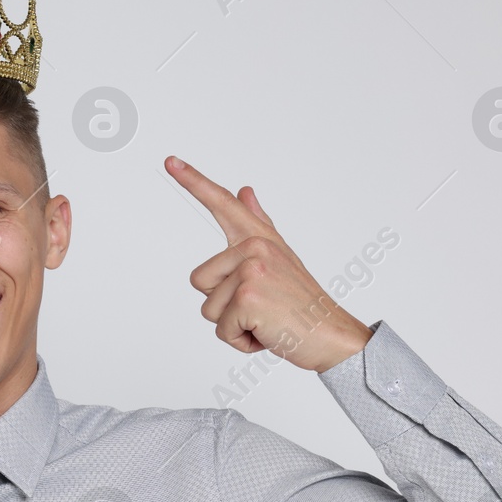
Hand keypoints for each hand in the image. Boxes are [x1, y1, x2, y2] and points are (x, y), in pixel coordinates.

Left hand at [165, 156, 371, 372]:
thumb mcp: (281, 258)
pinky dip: (240, 341)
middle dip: (224, 305)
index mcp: (259, 238)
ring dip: (232, 325)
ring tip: (265, 319)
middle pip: (201, 281)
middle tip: (262, 308)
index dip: (193, 181)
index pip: (222, 204)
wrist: (331, 336)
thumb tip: (245, 191)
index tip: (170, 161)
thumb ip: (260, 224)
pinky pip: (220, 329)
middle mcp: (255, 247)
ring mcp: (251, 270)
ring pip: (208, 308)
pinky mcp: (247, 297)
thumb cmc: (302, 303)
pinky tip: (267, 333)